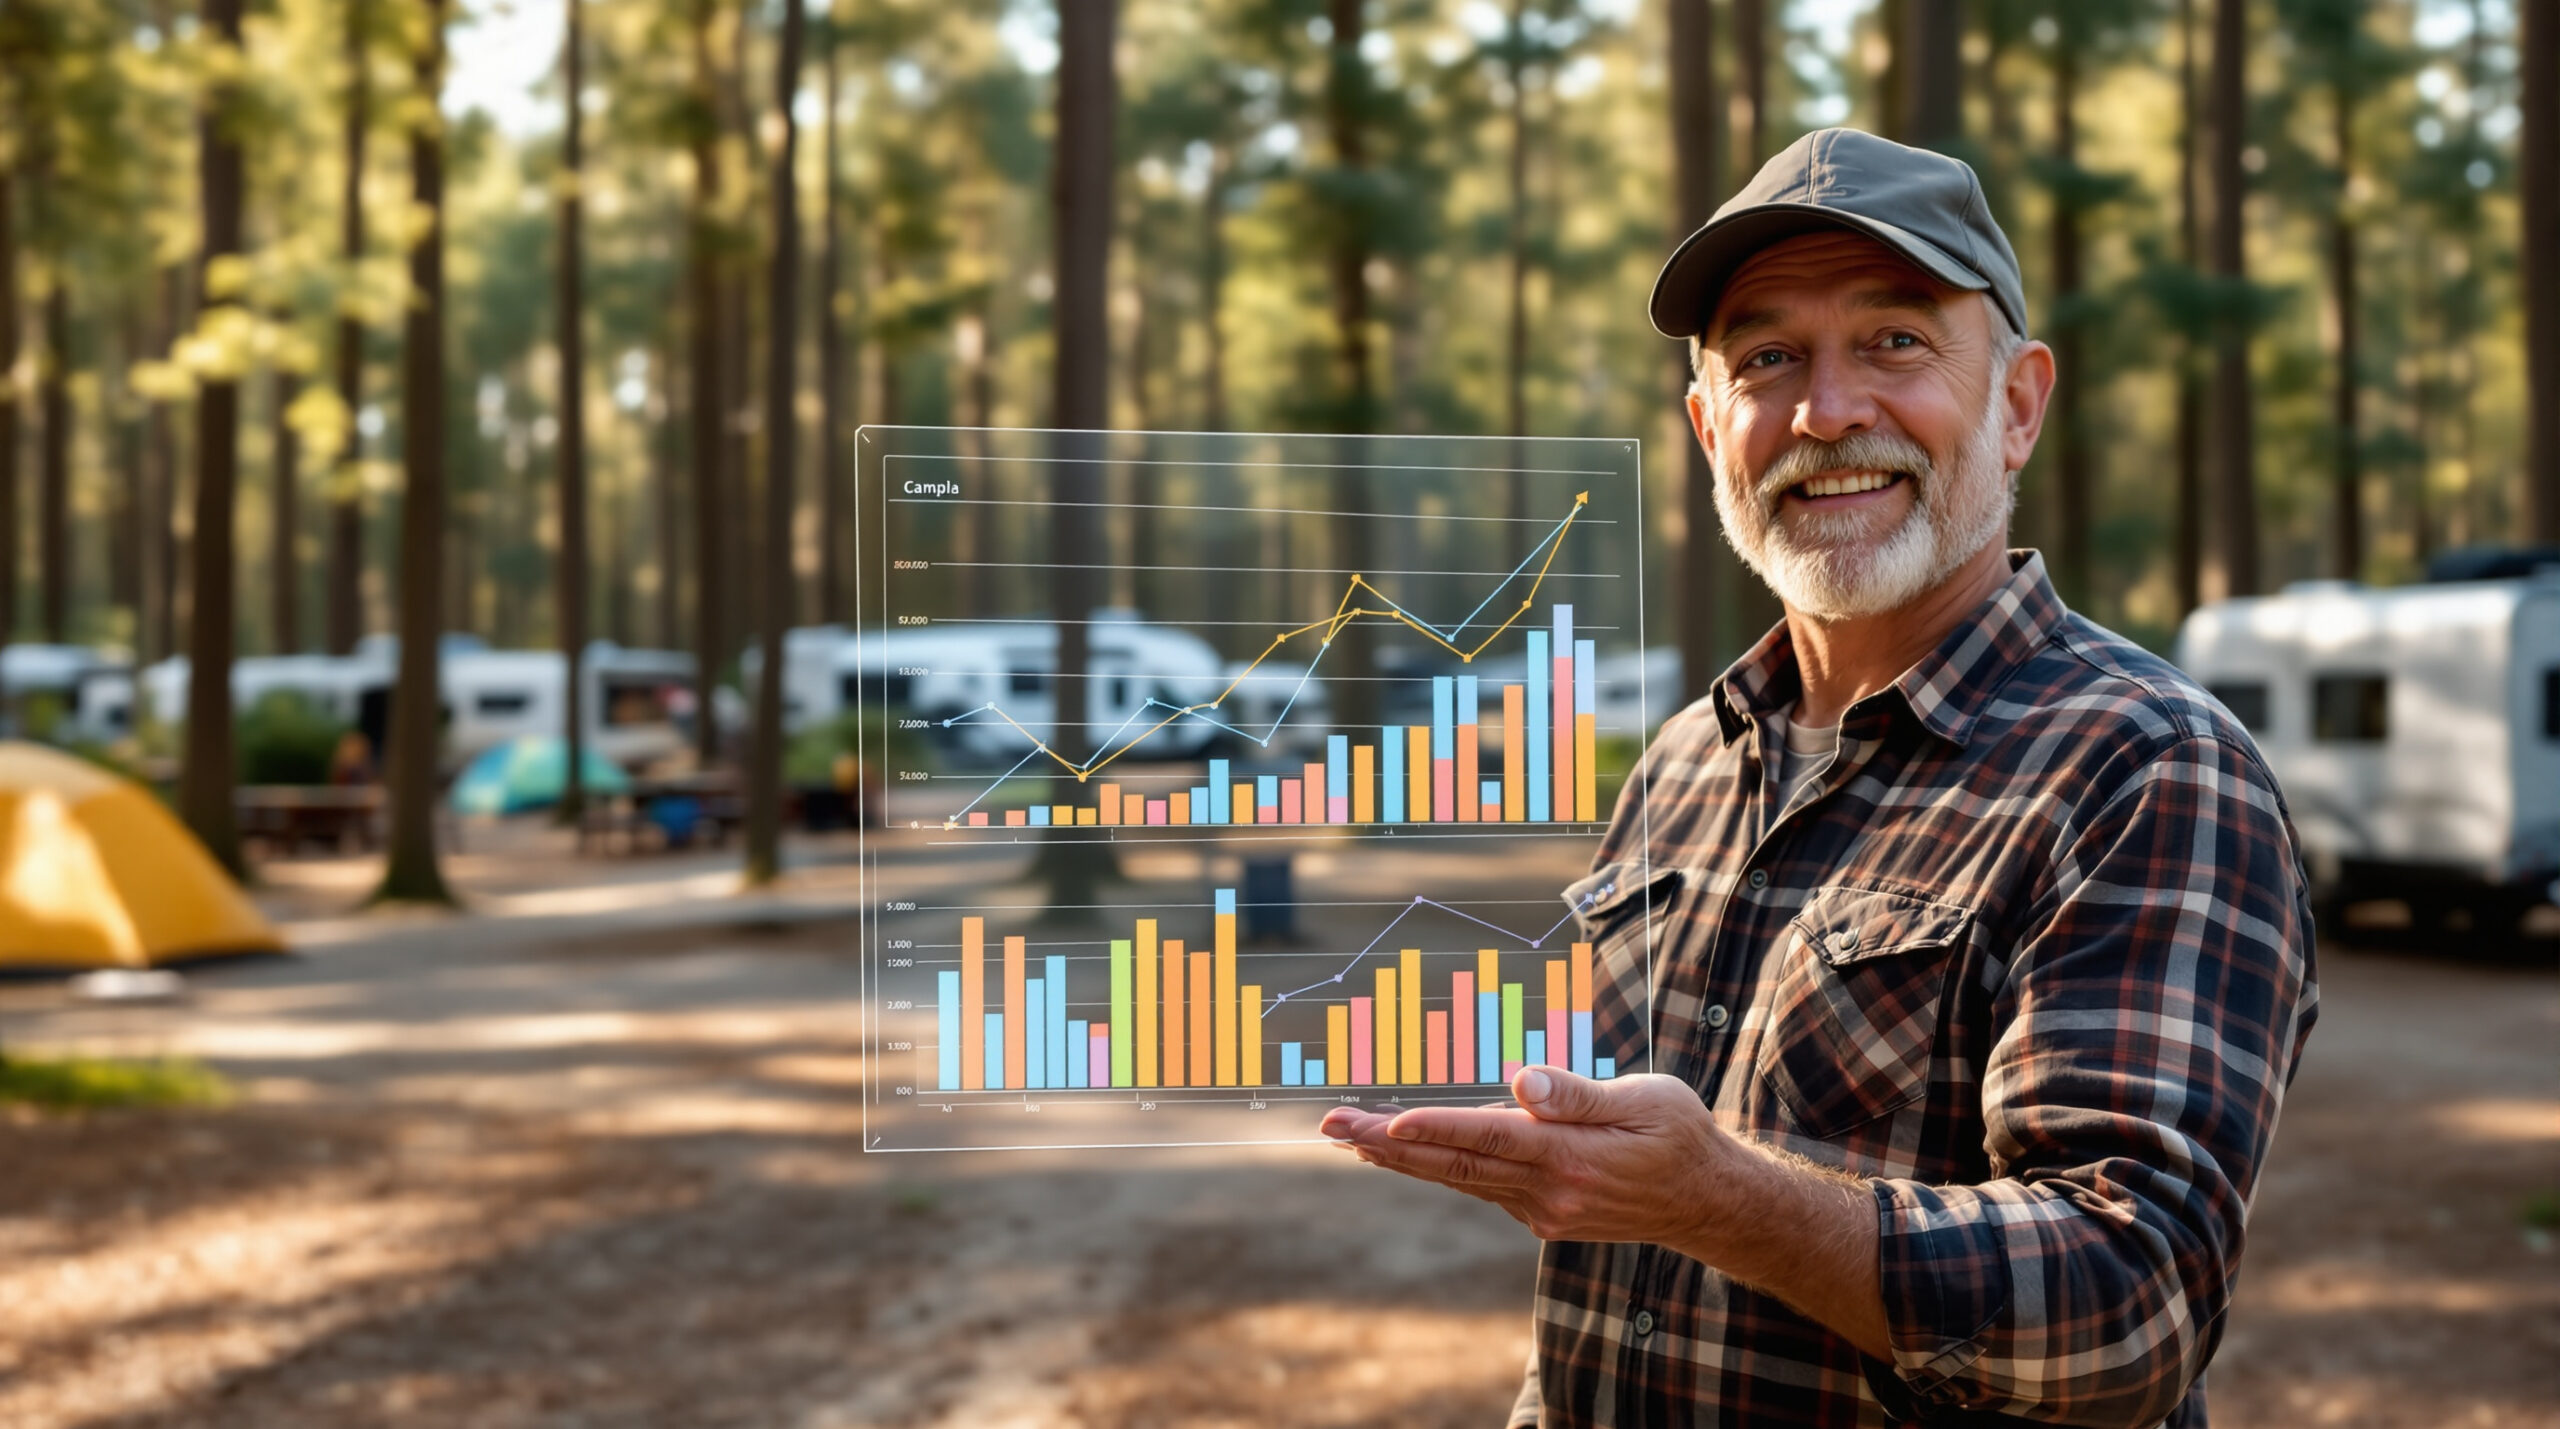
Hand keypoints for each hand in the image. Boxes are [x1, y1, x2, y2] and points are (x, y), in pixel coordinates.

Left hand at [1318, 1067, 1742, 1246]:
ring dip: (1400, 1157)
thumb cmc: (1679, 1136)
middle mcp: (1548, 1191)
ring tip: (1347, 1136)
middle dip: (1385, 1143)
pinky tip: (1405, 1152)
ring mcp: (1542, 1209)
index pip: (1487, 1137)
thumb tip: (1520, 1078)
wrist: (1706, 1202)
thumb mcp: (1645, 1100)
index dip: (1432, 1128)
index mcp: (1570, 1157)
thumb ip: (1576, 1093)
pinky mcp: (1543, 1215)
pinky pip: (1481, 1187)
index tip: (1383, 1120)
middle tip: (1329, 1124)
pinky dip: (1439, 1168)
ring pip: (1459, 1178)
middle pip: (1454, 1164)